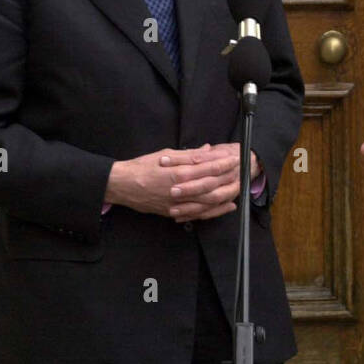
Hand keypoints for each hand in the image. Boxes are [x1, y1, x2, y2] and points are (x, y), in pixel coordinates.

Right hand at [106, 143, 258, 222]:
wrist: (122, 186)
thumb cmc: (142, 167)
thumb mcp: (165, 154)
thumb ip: (188, 155)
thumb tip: (208, 150)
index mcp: (177, 173)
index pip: (206, 168)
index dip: (222, 163)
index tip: (233, 158)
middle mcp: (178, 191)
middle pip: (210, 186)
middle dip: (227, 178)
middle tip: (240, 171)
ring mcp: (176, 204)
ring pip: (207, 203)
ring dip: (225, 195)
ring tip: (239, 188)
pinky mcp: (173, 213)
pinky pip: (198, 214)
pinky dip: (214, 211)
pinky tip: (226, 206)